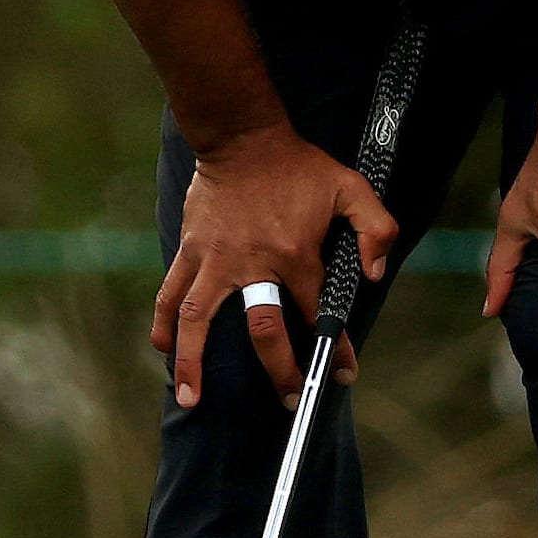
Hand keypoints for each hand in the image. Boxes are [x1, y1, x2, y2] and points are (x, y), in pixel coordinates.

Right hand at [152, 124, 392, 409]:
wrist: (242, 137)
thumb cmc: (299, 165)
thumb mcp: (351, 187)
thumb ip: (375, 228)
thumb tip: (376, 275)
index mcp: (295, 255)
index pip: (318, 313)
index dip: (336, 347)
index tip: (342, 374)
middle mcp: (253, 264)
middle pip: (263, 331)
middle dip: (279, 371)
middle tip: (289, 400)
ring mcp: (216, 259)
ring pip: (199, 319)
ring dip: (193, 361)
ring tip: (190, 399)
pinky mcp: (191, 249)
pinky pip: (172, 291)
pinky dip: (164, 322)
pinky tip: (162, 347)